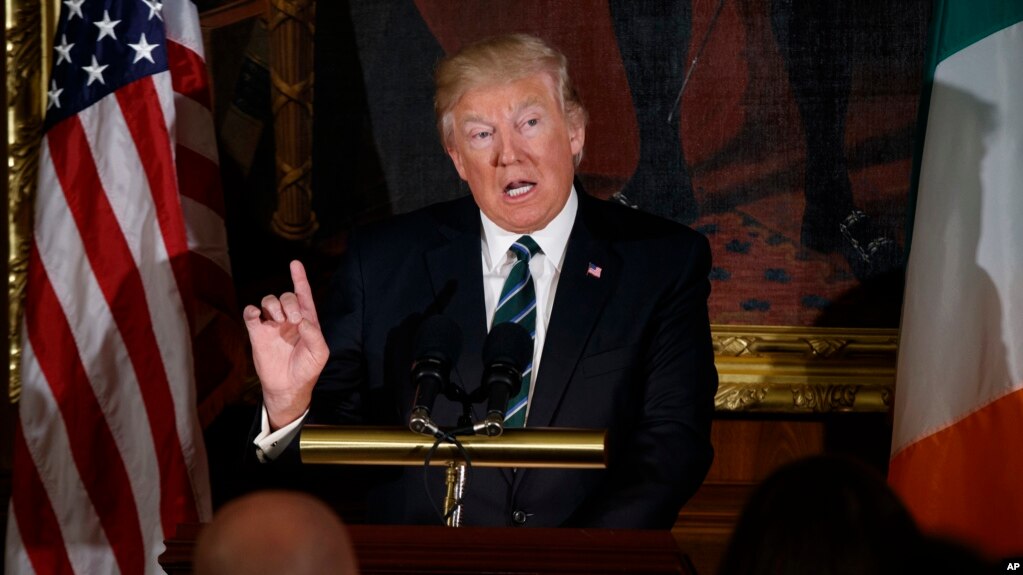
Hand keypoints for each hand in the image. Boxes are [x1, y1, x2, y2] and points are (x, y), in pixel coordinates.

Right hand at [243, 260, 328, 429]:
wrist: (288, 387)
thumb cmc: (307, 369)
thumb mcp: (319, 353)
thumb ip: (314, 335)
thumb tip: (302, 320)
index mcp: (307, 320)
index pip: (303, 294)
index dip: (299, 278)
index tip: (295, 264)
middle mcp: (289, 319)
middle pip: (286, 296)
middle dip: (289, 302)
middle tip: (292, 320)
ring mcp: (272, 325)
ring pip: (268, 301)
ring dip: (273, 305)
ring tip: (279, 321)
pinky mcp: (257, 333)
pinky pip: (250, 314)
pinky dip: (251, 310)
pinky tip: (256, 315)